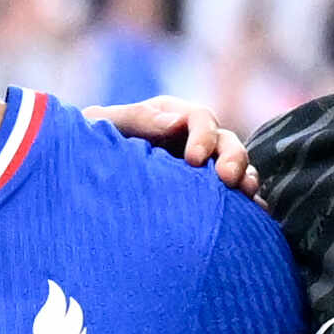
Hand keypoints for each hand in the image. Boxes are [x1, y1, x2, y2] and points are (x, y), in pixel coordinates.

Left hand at [93, 92, 261, 197]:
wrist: (79, 183)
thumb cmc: (87, 148)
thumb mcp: (103, 127)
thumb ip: (136, 119)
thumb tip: (174, 121)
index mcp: (170, 118)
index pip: (199, 119)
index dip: (202, 136)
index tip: (194, 159)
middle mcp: (191, 140)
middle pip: (225, 142)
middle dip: (232, 158)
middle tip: (228, 179)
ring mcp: (200, 168)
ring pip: (235, 168)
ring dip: (245, 178)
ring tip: (249, 195)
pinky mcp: (204, 195)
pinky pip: (232, 197)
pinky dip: (245, 204)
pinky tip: (254, 216)